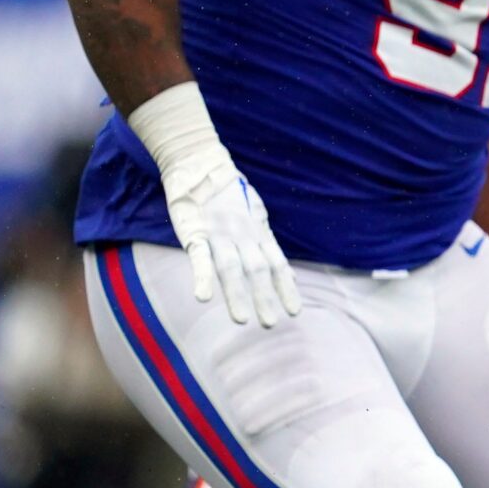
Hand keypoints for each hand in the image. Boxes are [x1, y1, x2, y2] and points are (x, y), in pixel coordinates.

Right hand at [159, 146, 301, 326]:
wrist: (200, 164)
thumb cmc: (230, 196)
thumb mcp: (258, 220)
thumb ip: (271, 251)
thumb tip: (292, 277)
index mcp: (258, 234)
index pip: (277, 264)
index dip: (286, 287)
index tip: (294, 311)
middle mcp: (243, 236)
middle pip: (256, 270)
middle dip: (264, 297)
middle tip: (271, 323)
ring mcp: (218, 234)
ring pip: (231, 268)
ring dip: (237, 294)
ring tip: (242, 319)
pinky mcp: (194, 233)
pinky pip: (199, 258)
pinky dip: (202, 277)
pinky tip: (203, 297)